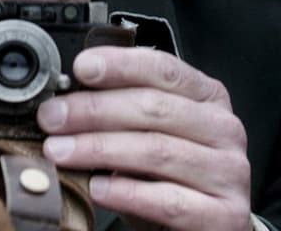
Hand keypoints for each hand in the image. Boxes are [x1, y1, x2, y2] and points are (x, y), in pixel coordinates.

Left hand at [37, 47, 250, 230]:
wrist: (202, 223)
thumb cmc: (170, 173)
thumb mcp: (149, 132)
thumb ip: (121, 108)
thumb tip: (65, 96)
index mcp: (207, 97)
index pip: (164, 70)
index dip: (120, 66)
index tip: (81, 67)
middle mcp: (223, 129)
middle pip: (154, 108)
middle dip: (94, 110)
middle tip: (52, 117)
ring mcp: (228, 173)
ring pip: (157, 151)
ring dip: (99, 149)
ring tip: (60, 152)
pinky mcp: (223, 214)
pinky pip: (168, 200)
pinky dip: (126, 192)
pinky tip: (96, 188)